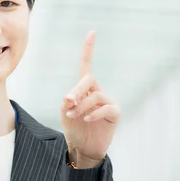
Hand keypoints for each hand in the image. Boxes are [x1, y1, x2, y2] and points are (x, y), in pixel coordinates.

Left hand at [60, 31, 119, 168]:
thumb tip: (71, 96)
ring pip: (95, 95)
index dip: (89, 49)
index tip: (92, 32)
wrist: (83, 148)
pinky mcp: (114, 113)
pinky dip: (94, 112)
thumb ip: (67, 102)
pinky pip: (106, 107)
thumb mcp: (65, 113)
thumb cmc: (74, 128)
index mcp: (85, 88)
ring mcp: (107, 101)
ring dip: (82, 105)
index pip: (87, 65)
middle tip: (68, 101)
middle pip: (89, 79)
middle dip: (77, 89)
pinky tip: (86, 119)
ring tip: (73, 115)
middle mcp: (97, 91)